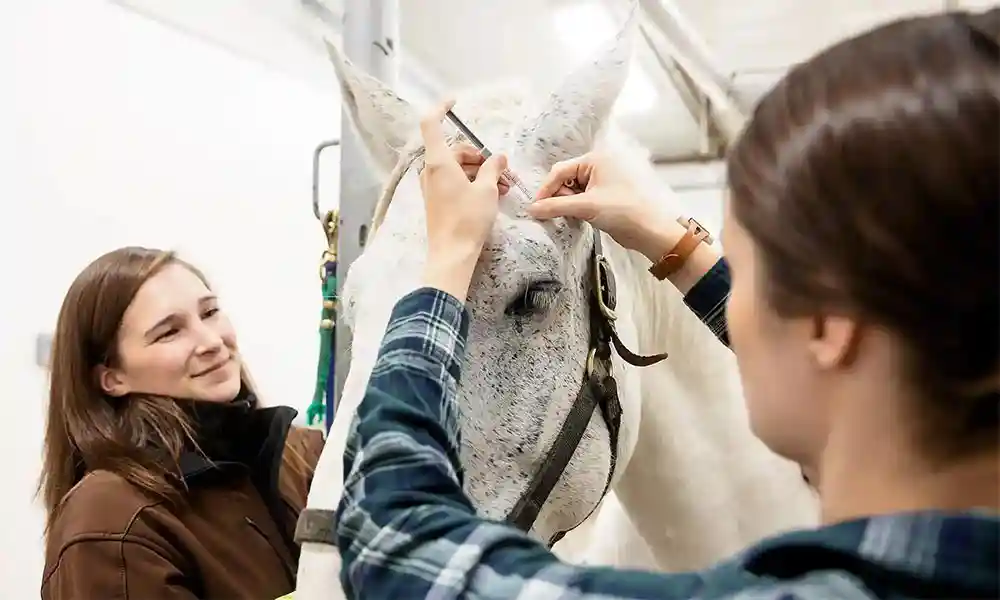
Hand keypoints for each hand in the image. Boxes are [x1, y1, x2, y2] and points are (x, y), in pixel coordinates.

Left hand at [418, 100, 507, 299]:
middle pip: (455, 150)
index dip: (441, 108)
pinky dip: (473, 183)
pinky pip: (456, 182)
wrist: (452, 254)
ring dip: (481, 172)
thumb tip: (498, 157)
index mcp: (439, 162)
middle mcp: (431, 171)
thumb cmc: (467, 220)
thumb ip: (493, 168)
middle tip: (502, 168)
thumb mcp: (487, 190)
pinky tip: (494, 193)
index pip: (431, 124)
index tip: (454, 101)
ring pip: (458, 168)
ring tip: (504, 185)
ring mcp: (433, 187)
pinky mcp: (438, 201)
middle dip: (480, 155)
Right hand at [527, 152, 675, 260]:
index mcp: (595, 159)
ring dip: (566, 203)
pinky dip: (575, 208)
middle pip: (565, 179)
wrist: (650, 231)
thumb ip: (555, 206)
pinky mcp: (604, 196)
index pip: (560, 170)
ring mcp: (602, 181)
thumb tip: (531, 209)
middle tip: (555, 214)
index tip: (535, 207)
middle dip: (557, 196)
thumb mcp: (586, 206)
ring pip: (572, 190)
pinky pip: (581, 199)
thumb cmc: (623, 211)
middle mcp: (598, 166)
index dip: (546, 189)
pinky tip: (577, 218)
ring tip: (570, 216)